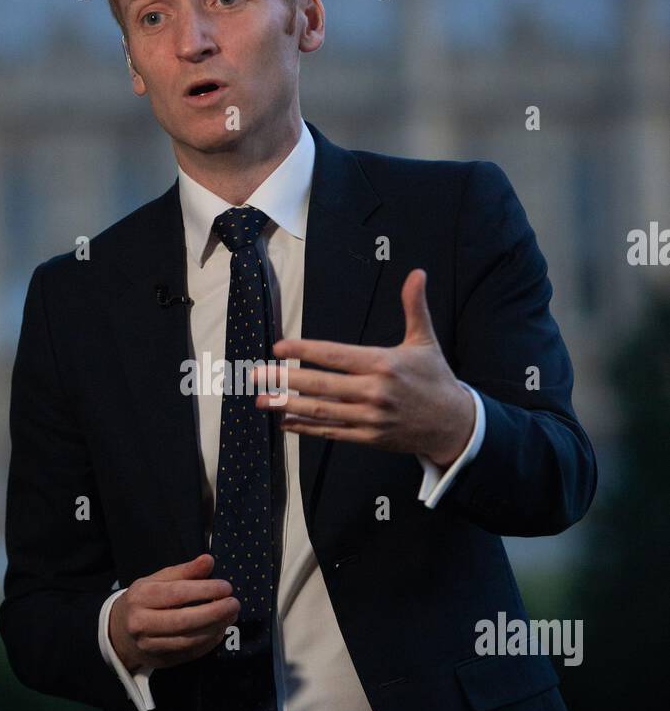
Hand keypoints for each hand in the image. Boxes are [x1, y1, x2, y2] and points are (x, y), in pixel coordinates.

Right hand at [108, 553, 239, 673]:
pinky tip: (219, 631)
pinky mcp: (160, 661)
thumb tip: (208, 560)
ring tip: (230, 616)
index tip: (226, 587)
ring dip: (215, 629)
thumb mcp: (157, 580)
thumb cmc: (144, 601)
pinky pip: (189, 654)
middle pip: (183, 620)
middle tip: (234, 604)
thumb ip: (184, 571)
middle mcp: (141, 623)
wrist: (119, 632)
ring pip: (188, 640)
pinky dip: (208, 643)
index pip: (176, 593)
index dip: (204, 590)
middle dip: (214, 612)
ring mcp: (149, 645)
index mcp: (141, 597)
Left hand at [255, 268, 474, 466]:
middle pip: (322, 386)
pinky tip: (285, 422)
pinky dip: (307, 429)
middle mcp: (375, 392)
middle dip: (285, 381)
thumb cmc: (435, 378)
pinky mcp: (369, 438)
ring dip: (288, 406)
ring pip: (322, 412)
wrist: (453, 424)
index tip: (279, 347)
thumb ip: (415, 307)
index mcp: (383, 363)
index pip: (336, 355)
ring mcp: (370, 418)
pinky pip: (332, 432)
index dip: (304, 351)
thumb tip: (417, 273)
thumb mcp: (425, 340)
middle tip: (256, 376)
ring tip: (262, 400)